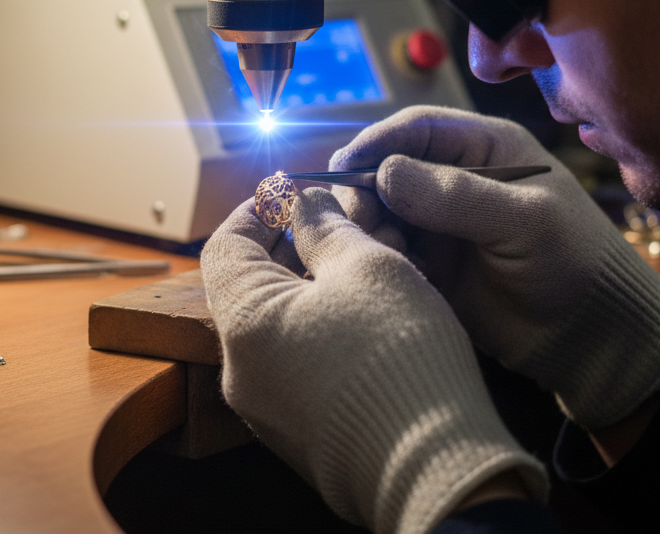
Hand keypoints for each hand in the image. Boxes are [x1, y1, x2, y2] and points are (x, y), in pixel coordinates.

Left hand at [201, 189, 546, 533]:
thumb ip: (327, 227)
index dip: (258, 209)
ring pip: (280, 327)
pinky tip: (371, 318)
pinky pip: (299, 365)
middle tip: (344, 225)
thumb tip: (305, 206)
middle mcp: (241, 370)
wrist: (434, 470)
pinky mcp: (301, 433)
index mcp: (243, 322)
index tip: (294, 190)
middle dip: (296, 248)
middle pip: (252, 287)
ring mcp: (269, 408)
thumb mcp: (367, 267)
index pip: (224, 245)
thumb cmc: (396, 358)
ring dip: (315, 289)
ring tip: (369, 267)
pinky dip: (323, 331)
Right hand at [330, 106, 659, 430]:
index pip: (417, 127)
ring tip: (384, 253)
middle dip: (366, 191)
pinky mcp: (429, 263)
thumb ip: (456, 195)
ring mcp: (439, 222)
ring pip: (379, 210)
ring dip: (369, 228)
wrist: (591, 340)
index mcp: (486, 147)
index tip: (343, 167)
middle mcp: (455, 177)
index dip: (377, 141)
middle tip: (359, 222)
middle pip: (386, 166)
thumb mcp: (526, 222)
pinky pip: (385, 251)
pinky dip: (378, 259)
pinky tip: (390, 275)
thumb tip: (384, 172)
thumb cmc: (575, 265)